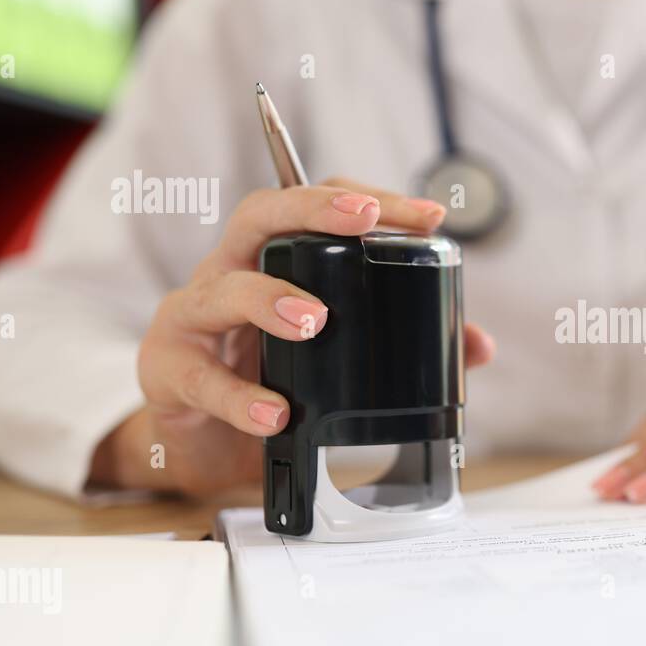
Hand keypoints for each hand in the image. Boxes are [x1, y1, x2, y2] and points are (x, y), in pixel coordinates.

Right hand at [92, 177, 493, 494]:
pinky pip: (200, 379)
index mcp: (275, 262)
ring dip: (270, 299)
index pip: (319, 205)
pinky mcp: (167, 371)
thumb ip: (406, 345)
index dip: (371, 199)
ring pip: (223, 287)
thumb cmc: (269, 379)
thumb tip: (478, 345)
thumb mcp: (336, 358)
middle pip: (261, 215)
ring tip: (314, 322)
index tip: (430, 215)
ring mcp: (192, 319)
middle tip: (363, 222)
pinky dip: (240, 397)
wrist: (201, 446)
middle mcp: (229, 274)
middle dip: (313, 210)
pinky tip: (274, 413)